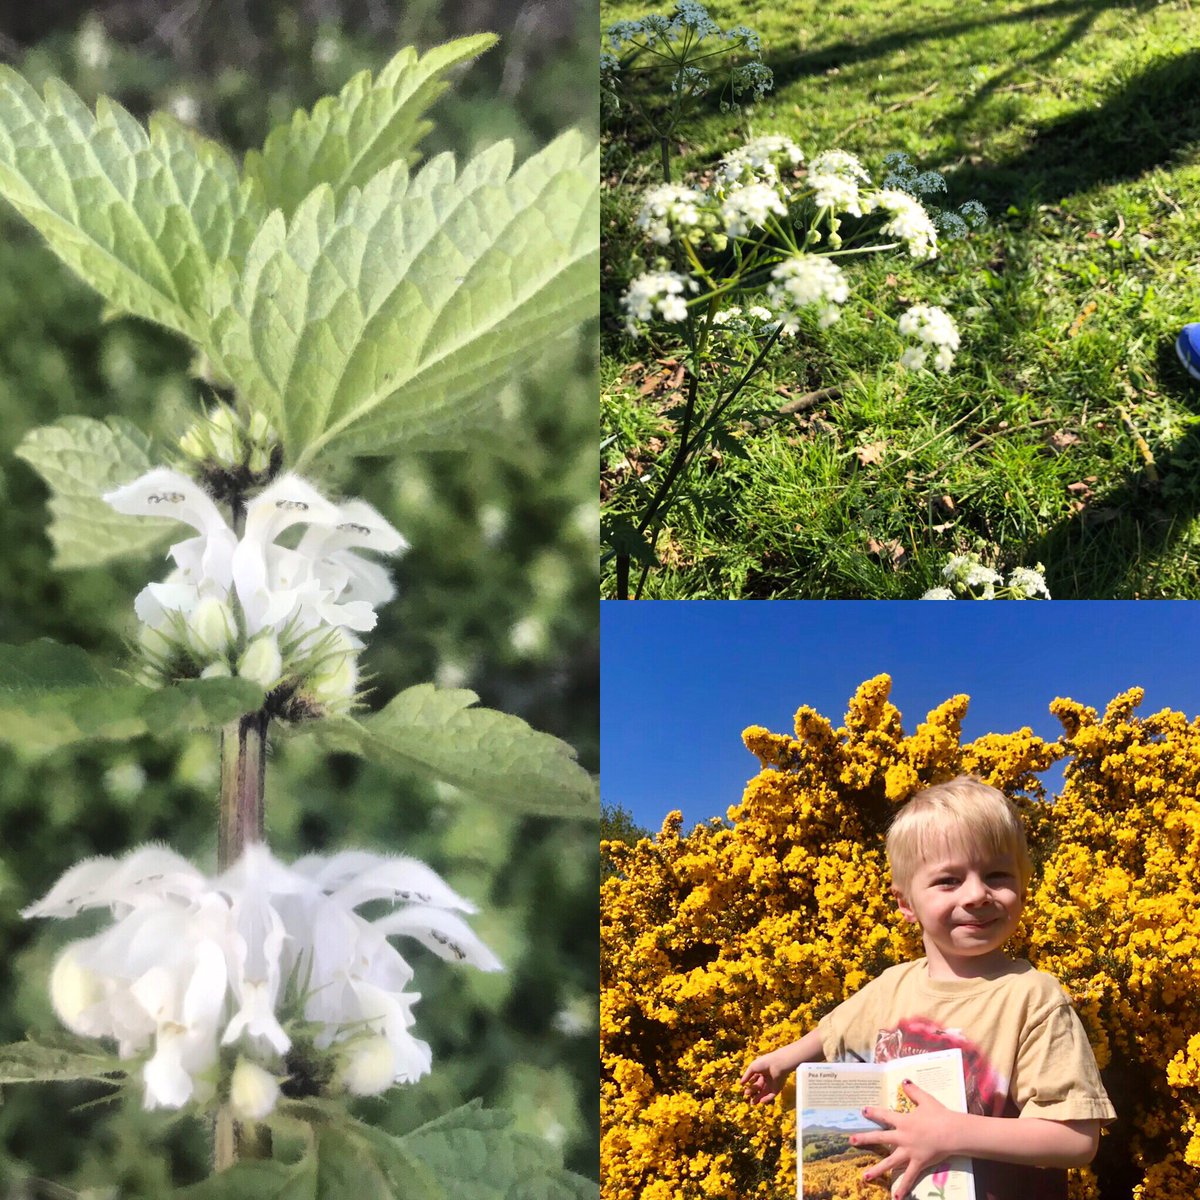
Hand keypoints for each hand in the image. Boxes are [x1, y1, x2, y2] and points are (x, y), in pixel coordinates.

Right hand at [739, 1052, 787, 1104]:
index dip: (750, 1084)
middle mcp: (767, 1078)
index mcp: (761, 1071)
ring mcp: (772, 1084)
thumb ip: (747, 1076)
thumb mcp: (752, 1067)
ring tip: (752, 1103)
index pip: (754, 1079)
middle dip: (752, 1092)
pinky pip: (771, 1095)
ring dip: (758, 1098)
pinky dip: (766, 1099)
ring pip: (764, 1093)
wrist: (778, 1065)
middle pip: (758, 1087)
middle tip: (746, 1095)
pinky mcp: (777, 1089)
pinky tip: (761, 1101)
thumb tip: (740, 1083)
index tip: (743, 1088)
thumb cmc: (764, 1063)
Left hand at [849, 1080, 959, 1198]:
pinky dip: (902, 1188)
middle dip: (865, 1139)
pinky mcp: (918, 1163)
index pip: (885, 1116)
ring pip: (890, 1162)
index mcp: (903, 1121)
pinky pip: (909, 1177)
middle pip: (880, 1138)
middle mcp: (902, 1137)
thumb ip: (913, 1091)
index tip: (863, 1112)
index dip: (873, 1113)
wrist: (951, 1132)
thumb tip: (904, 1081)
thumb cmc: (939, 1115)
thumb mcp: (925, 1100)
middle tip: (851, 1141)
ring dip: (877, 1170)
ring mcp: (909, 1152)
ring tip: (864, 1177)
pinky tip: (895, 1197)